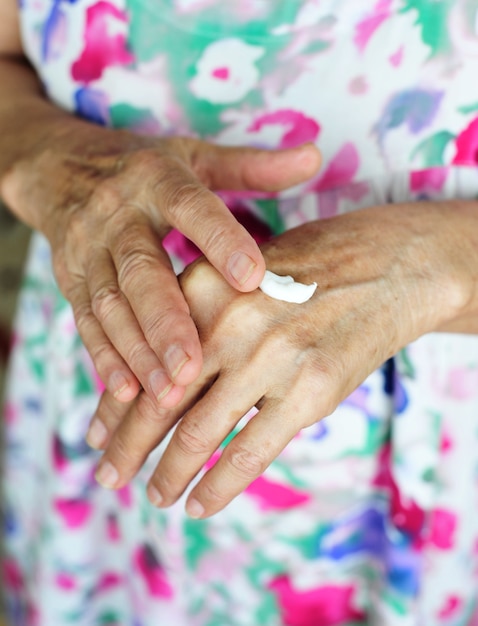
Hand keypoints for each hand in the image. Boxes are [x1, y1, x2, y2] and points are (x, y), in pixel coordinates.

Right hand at [6, 119, 319, 414]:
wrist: (58, 167)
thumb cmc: (142, 168)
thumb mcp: (194, 157)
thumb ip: (252, 166)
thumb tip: (315, 156)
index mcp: (156, 179)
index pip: (190, 206)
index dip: (219, 239)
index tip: (252, 278)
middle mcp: (117, 214)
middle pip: (141, 271)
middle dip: (167, 322)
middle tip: (195, 367)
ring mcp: (87, 250)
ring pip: (111, 306)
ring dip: (137, 352)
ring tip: (167, 395)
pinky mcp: (69, 279)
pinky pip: (85, 321)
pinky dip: (104, 358)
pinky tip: (125, 393)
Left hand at [91, 202, 470, 514]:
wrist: (383, 268)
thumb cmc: (303, 273)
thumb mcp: (238, 280)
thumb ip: (197, 323)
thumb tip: (154, 384)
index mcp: (201, 289)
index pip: (143, 361)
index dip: (116, 405)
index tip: (99, 435)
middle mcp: (228, 323)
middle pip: (160, 402)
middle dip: (128, 447)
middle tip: (107, 476)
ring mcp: (270, 358)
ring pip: (199, 434)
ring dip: (168, 473)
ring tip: (154, 496)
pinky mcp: (309, 391)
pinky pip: (250, 453)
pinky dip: (219, 487)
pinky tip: (199, 504)